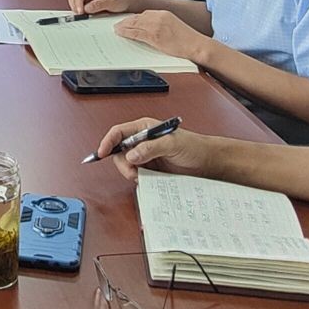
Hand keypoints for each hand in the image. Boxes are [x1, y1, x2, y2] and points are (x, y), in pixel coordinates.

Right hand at [68, 0, 150, 15]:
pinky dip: (82, 11)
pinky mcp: (90, 2)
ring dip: (78, 9)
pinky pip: (81, 6)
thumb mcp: (111, 2)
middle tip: (80, 15)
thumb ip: (98, 5)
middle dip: (75, 5)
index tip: (80, 12)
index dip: (78, 3)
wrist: (131, 2)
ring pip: (75, 1)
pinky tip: (87, 16)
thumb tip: (85, 9)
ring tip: (85, 16)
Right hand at [95, 115, 211, 178]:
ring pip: (126, 164)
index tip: (101, 153)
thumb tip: (131, 155)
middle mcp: (142, 141)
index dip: (107, 141)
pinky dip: (138, 178)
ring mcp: (145, 156)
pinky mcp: (150, 169)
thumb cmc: (193, 146)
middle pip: (119, 151)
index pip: (119, 132)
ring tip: (142, 176)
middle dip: (122, 163)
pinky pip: (136, 174)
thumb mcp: (172, 143)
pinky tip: (146, 179)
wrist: (207, 162)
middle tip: (133, 172)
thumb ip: (151, 147)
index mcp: (145, 128)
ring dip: (130, 172)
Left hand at [114, 9, 203, 63]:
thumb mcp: (174, 26)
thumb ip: (162, 25)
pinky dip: (127, 33)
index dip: (134, 18)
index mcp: (164, 14)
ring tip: (116, 28)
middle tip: (118, 23)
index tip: (128, 20)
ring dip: (124, 26)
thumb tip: (151, 29)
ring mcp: (156, 26)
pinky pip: (137, 33)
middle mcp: (159, 17)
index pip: (145, 14)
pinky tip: (121, 33)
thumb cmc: (187, 40)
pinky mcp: (154, 36)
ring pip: (135, 24)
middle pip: (138, 17)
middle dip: (126, 21)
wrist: (196, 45)